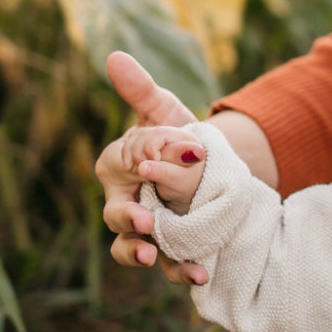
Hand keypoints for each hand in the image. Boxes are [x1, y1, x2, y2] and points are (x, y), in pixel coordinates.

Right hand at [97, 52, 207, 284]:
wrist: (216, 169)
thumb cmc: (180, 138)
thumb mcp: (167, 112)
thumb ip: (142, 91)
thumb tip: (115, 56)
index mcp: (120, 167)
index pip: (118, 163)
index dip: (132, 162)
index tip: (145, 162)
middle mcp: (127, 201)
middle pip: (115, 213)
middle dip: (128, 219)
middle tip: (145, 221)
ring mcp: (148, 229)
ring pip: (133, 247)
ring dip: (141, 255)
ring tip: (152, 259)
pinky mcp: (171, 249)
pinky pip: (169, 264)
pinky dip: (181, 272)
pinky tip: (201, 275)